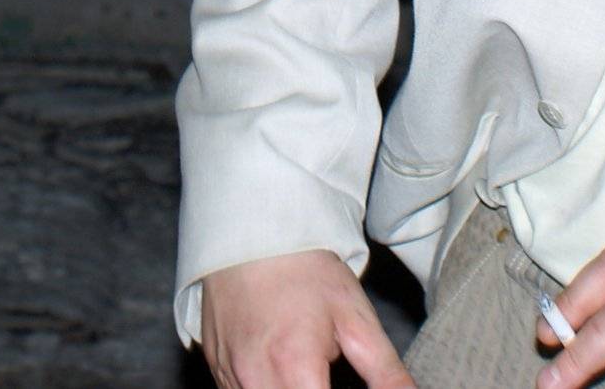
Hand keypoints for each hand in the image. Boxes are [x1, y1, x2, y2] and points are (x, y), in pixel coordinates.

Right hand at [199, 249, 414, 388]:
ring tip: (308, 371)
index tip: (345, 383)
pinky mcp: (218, 371)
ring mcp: (231, 377)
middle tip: (327, 375)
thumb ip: (386, 373)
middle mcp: (255, 380)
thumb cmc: (306, 272)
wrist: (252, 232)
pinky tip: (284, 369)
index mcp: (294, 368)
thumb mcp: (355, 317)